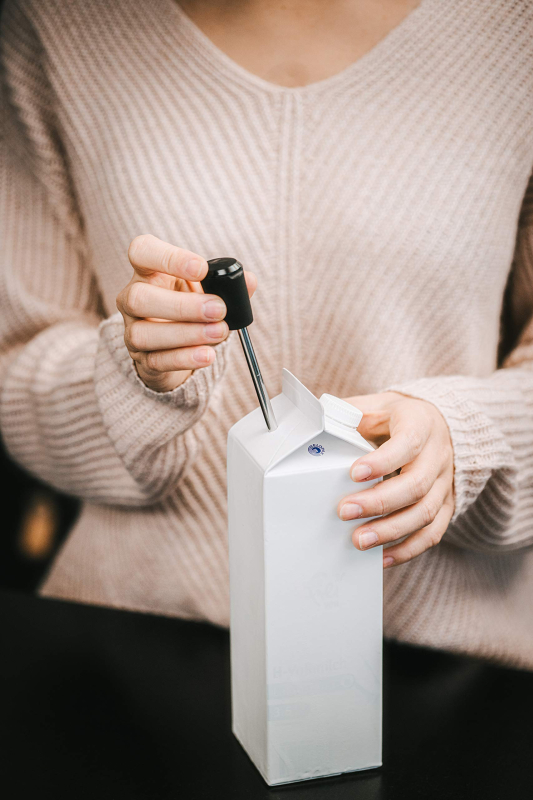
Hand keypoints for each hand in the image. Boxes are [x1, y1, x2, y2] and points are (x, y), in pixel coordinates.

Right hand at [117, 235, 256, 391]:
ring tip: (220, 332)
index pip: (141, 252)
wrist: (177, 345)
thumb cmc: (191, 306)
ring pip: (143, 333)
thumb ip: (228, 284)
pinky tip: (207, 354)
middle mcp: (132, 298)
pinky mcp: (142, 359)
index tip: (201, 269)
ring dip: (186, 334)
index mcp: (147, 271)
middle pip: (138, 298)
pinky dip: (184, 358)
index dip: (168, 258)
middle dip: (182, 305)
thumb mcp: (207, 289)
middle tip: (219, 309)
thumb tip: (249, 280)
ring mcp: (132, 330)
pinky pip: (157, 361)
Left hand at [337, 392, 454, 568]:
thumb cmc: (397, 417)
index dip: (383, 461)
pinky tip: (382, 557)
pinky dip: (408, 548)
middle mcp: (438, 455)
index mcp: (421, 424)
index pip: (407, 443)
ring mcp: (445, 483)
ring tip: (359, 540)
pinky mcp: (446, 505)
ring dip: (391, 530)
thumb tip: (313, 422)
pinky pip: (433, 533)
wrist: (439, 424)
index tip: (354, 474)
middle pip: (416, 484)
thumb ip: (349, 413)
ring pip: (425, 512)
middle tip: (345, 512)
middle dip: (379, 502)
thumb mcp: (376, 405)